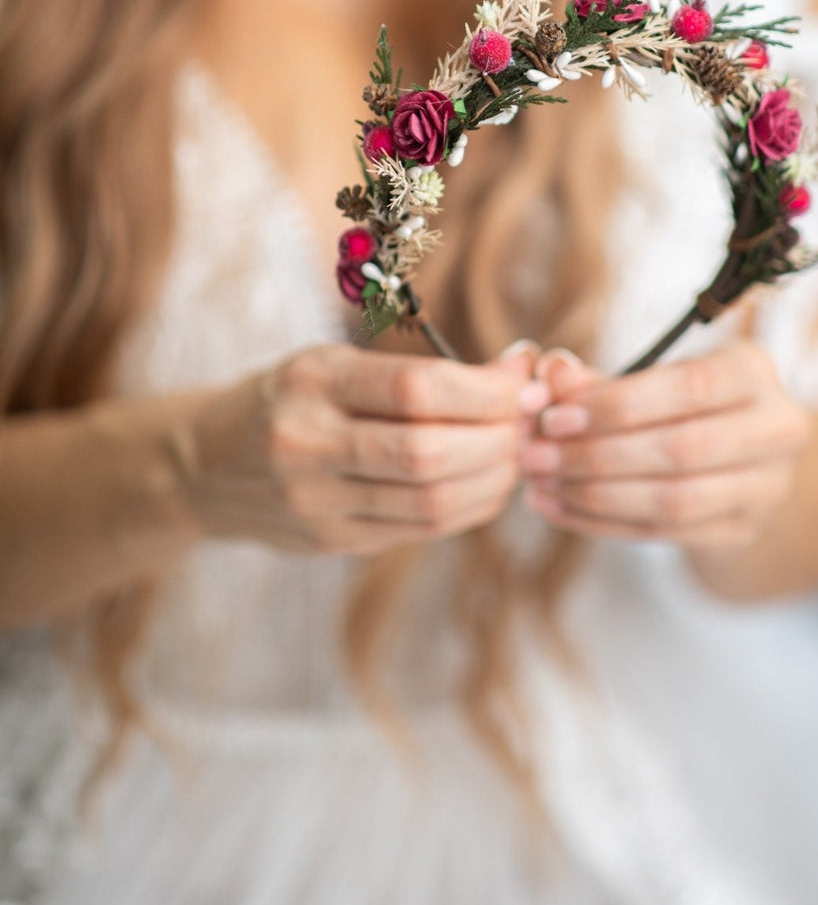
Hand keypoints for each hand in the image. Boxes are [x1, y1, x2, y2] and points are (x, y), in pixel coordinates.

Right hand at [172, 341, 546, 556]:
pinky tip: (487, 486)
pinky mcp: (329, 542)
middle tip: (527, 422)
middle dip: (497, 440)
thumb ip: (422, 372)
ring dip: (492, 479)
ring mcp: (315, 502)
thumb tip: (519, 371)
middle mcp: (307, 442)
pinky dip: (468, 508)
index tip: (520, 385)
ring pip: (430, 502)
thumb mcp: (335, 362)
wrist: (203, 466)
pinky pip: (418, 530)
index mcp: (312, 381)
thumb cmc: (290, 398)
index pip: (416, 389)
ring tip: (515, 454)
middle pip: (428, 455)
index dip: (484, 392)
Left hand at [518, 342, 811, 550]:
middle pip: (682, 450)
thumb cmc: (679, 400)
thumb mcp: (649, 375)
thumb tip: (551, 374)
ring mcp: (766, 487)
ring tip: (540, 484)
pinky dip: (602, 522)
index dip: (618, 404)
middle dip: (597, 455)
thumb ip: (599, 378)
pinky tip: (557, 507)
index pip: (691, 386)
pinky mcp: (743, 530)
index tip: (555, 416)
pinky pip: (665, 533)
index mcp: (755, 370)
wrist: (731, 452)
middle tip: (535, 455)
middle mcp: (777, 428)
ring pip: (675, 501)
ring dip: (595, 495)